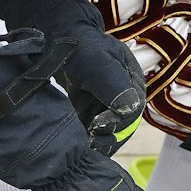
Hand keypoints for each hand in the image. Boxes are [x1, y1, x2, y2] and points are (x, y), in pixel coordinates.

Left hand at [57, 28, 146, 155]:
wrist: (58, 41)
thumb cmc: (81, 46)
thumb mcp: (99, 61)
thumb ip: (114, 83)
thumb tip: (130, 107)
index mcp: (132, 82)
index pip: (133, 110)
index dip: (118, 122)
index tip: (97, 125)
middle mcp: (123, 97)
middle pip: (124, 127)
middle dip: (109, 138)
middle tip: (90, 142)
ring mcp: (106, 108)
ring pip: (110, 134)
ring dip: (99, 144)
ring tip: (84, 149)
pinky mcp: (90, 115)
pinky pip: (94, 134)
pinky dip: (87, 142)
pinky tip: (77, 147)